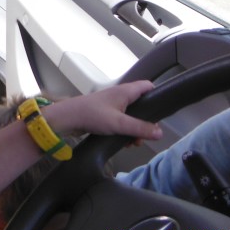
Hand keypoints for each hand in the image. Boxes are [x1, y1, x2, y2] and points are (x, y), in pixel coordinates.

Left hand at [48, 80, 162, 141]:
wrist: (67, 119)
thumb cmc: (93, 115)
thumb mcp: (119, 123)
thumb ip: (140, 128)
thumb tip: (160, 133)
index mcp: (125, 91)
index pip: (147, 86)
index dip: (157, 95)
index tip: (162, 111)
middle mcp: (120, 96)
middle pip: (141, 105)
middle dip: (145, 122)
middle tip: (145, 136)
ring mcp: (112, 105)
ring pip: (130, 116)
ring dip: (134, 130)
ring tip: (133, 143)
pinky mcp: (105, 115)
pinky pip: (120, 122)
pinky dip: (124, 131)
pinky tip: (123, 143)